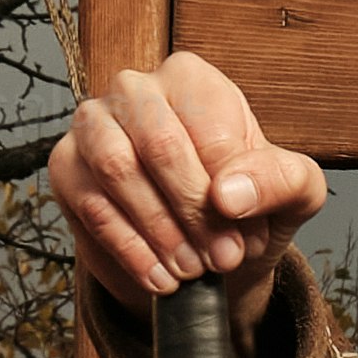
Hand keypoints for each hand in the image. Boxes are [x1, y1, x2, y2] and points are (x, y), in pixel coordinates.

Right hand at [50, 49, 323, 336]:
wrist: (200, 246)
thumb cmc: (244, 203)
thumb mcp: (291, 192)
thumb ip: (278, 181)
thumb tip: (230, 194)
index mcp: (193, 80)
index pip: (210, 128)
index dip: (230, 191)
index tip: (246, 241)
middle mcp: (138, 90)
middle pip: (160, 144)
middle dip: (194, 213)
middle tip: (222, 260)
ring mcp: (94, 124)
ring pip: (118, 170)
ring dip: (160, 231)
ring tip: (192, 270)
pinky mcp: (66, 166)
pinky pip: (92, 206)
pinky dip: (131, 250)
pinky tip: (161, 277)